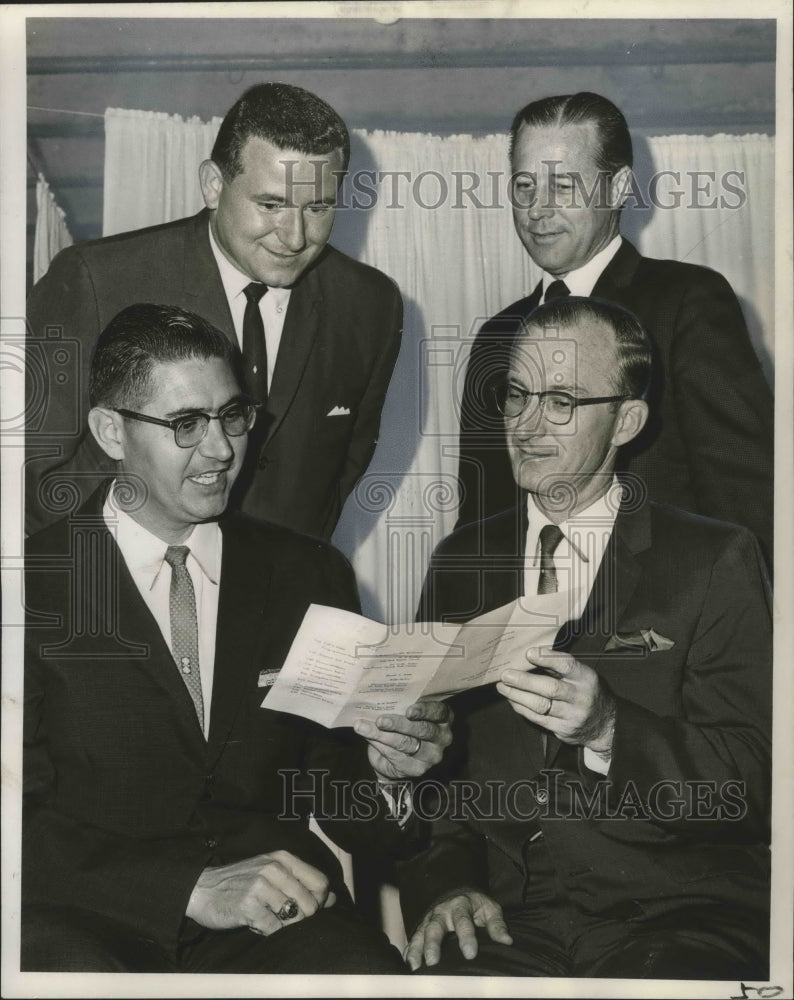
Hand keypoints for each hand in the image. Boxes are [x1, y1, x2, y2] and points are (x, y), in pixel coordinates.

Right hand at [186, 850, 335, 935]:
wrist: (202, 889)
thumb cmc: (241, 883)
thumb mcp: (272, 873)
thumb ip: (302, 883)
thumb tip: (334, 898)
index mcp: (283, 858)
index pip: (321, 882)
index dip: (320, 901)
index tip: (307, 909)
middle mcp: (274, 868)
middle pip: (311, 904)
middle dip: (302, 918)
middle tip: (283, 918)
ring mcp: (261, 886)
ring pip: (294, 918)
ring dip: (283, 925)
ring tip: (268, 917)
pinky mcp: (248, 906)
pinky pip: (274, 929)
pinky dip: (268, 931)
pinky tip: (256, 922)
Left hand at [354, 700, 452, 780]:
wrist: (395, 757)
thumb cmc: (401, 726)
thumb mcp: (403, 712)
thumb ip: (399, 706)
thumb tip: (377, 699)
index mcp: (443, 717)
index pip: (439, 712)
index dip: (424, 710)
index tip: (408, 710)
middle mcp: (443, 737)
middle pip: (422, 729)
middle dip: (399, 724)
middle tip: (380, 720)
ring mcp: (432, 755)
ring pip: (406, 743)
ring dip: (382, 735)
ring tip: (363, 727)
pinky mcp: (418, 769)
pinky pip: (396, 756)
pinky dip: (379, 745)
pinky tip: (367, 737)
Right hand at [404, 890, 511, 969]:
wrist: (458, 893)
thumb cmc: (476, 906)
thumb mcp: (489, 909)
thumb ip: (496, 924)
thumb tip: (507, 940)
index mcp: (461, 905)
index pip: (463, 920)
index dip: (466, 937)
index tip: (470, 954)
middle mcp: (442, 912)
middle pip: (435, 927)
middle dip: (433, 944)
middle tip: (433, 962)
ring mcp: (430, 919)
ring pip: (420, 933)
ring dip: (417, 949)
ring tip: (415, 966)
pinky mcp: (422, 927)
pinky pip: (413, 938)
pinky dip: (409, 950)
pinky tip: (407, 964)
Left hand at [497, 649, 615, 754]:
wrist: (604, 724)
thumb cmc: (585, 692)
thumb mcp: (581, 675)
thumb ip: (559, 666)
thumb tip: (529, 655)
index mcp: (585, 678)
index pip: (567, 665)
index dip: (547, 658)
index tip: (528, 653)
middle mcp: (580, 697)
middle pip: (550, 688)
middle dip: (524, 681)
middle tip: (506, 675)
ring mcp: (572, 716)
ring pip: (540, 705)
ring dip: (517, 695)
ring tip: (502, 687)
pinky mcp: (563, 730)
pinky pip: (538, 719)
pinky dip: (522, 708)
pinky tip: (512, 700)